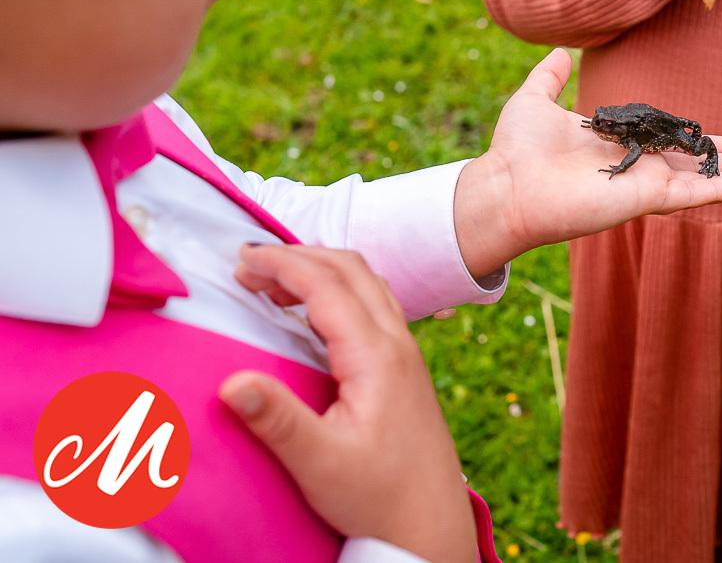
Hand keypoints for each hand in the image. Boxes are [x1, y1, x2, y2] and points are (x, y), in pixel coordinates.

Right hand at [220, 245, 475, 562]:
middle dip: (298, 257)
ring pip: (367, 284)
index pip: (327, 285)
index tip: (240, 259)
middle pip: (351, 270)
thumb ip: (277, 420)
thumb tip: (232, 382)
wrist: (431, 523)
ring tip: (271, 281)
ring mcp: (406, 352)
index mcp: (377, 356)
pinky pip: (374, 304)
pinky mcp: (405, 368)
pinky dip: (339, 290)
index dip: (282, 264)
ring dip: (321, 269)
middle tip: (246, 264)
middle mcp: (398, 343)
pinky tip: (312, 312)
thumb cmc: (378, 497)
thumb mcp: (321, 464)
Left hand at [452, 48, 721, 275]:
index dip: (693, 141)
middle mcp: (634, 168)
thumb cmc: (516, 149)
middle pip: (691, 165)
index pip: (665, 144)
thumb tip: (559, 53)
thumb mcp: (535, 100)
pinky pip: (695, 194)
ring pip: (701, 182)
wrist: (506, 186)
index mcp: (617, 146)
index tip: (718, 138)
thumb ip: (550, 78)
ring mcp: (643, 185)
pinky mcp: (646, 199)